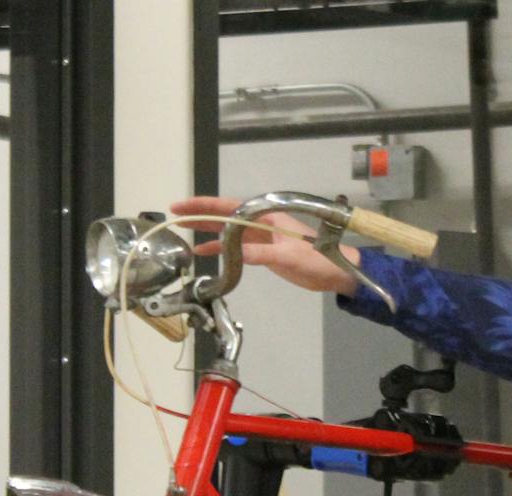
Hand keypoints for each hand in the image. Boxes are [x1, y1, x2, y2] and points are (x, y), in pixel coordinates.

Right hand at [169, 196, 360, 295]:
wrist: (336, 273)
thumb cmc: (318, 259)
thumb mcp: (289, 257)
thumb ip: (262, 255)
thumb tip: (235, 254)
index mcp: (267, 216)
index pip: (230, 207)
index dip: (205, 206)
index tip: (183, 206)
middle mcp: (261, 223)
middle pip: (225, 216)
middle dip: (201, 215)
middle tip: (175, 215)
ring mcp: (262, 237)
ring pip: (229, 231)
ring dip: (208, 232)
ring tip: (184, 233)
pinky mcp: (265, 252)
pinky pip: (238, 247)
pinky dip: (221, 249)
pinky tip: (205, 254)